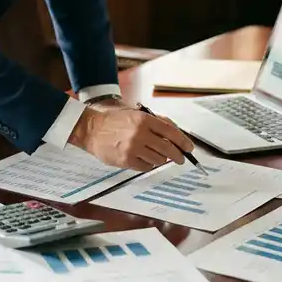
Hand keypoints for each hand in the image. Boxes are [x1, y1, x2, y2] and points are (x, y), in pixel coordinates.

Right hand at [68, 102, 194, 170]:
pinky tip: (145, 160)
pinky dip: (149, 165)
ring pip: (158, 159)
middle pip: (168, 148)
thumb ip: (156, 121)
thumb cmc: (115, 121)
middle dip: (178, 155)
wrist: (92, 129)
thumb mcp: (136, 114)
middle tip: (180, 158)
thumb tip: (176, 133)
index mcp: (144, 120)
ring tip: (158, 157)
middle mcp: (140, 134)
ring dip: (162, 159)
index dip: (183, 141)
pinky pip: (146, 167)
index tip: (189, 148)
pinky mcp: (126, 160)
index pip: (171, 132)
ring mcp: (133, 148)